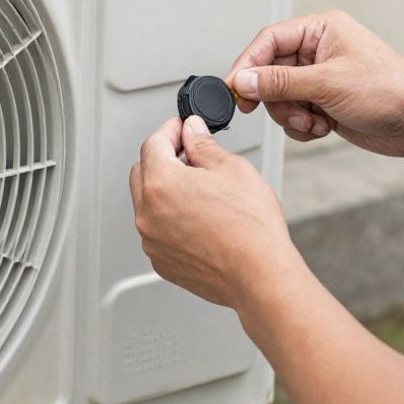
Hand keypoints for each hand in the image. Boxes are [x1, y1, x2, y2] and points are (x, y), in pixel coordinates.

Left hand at [129, 116, 299, 308]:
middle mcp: (148, 214)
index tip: (182, 127)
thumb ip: (203, 145)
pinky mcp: (162, 262)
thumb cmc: (251, 229)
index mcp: (160, 184)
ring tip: (201, 191)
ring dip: (165, 190)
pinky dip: (170, 219)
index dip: (170, 130)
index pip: (153, 143)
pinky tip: (200, 218)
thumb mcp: (232, 169)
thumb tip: (192, 131)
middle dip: (163, 158)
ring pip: (148, 203)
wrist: (260, 275)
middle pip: (143, 172)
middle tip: (191, 154)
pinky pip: (157, 230)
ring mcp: (152, 241)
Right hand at [225, 9, 403, 156]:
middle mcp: (319, 50)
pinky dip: (304, 125)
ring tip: (315, 121)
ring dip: (292, 115)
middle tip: (288, 112)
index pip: (268, 40)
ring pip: (281, 97)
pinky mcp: (326, 101)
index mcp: (321, 30)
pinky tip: (324, 127)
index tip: (234, 89)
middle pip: (270, 72)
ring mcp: (322, 77)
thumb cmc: (391, 90)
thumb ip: (279, 82)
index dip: (248, 65)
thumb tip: (243, 81)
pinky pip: (295, 113)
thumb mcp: (327, 84)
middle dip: (277, 99)